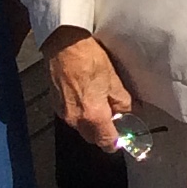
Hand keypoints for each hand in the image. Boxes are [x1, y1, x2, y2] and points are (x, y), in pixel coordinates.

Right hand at [44, 27, 136, 151]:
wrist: (64, 44)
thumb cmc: (90, 58)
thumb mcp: (113, 79)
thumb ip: (123, 101)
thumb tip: (131, 112)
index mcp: (92, 115)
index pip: (106, 142)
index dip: (116, 141)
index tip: (124, 134)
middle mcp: (75, 119)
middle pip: (92, 138)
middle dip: (104, 132)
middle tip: (115, 116)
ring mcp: (62, 113)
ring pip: (81, 128)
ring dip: (92, 123)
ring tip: (101, 103)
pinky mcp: (55, 105)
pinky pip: (72, 118)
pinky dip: (81, 113)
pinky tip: (87, 96)